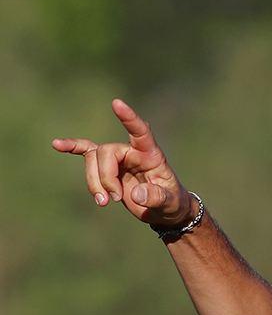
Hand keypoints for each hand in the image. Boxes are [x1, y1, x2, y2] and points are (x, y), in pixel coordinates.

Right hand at [51, 98, 195, 227]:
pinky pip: (86, 153)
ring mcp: (118, 159)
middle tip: (114, 200)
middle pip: (106, 152)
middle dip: (105, 177)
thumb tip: (136, 194)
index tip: (116, 104)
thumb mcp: (170, 203)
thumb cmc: (171, 203)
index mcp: (151, 154)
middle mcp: (132, 152)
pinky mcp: (106, 167)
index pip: (140, 131)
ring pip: (93, 159)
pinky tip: (57, 145)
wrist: (163, 210)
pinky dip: (72, 148)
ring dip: (94, 182)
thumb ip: (156, 197)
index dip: (129, 118)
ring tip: (104, 203)